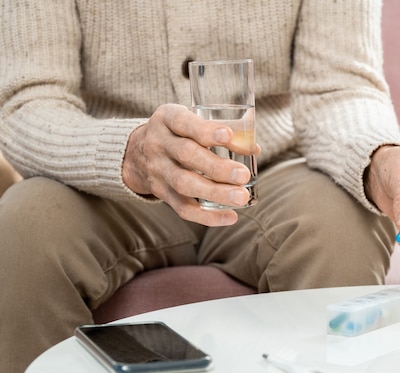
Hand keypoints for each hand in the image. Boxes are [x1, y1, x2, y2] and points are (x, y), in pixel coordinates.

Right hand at [122, 103, 257, 225]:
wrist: (137, 154)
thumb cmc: (178, 133)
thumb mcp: (190, 120)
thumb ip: (222, 128)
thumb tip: (253, 148)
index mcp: (167, 118)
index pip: (183, 122)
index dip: (205, 130)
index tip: (228, 135)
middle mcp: (158, 143)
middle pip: (186, 155)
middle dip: (216, 167)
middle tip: (243, 175)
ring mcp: (157, 170)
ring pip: (184, 184)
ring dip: (215, 193)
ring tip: (241, 197)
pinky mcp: (161, 193)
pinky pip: (182, 208)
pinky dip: (207, 216)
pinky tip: (230, 217)